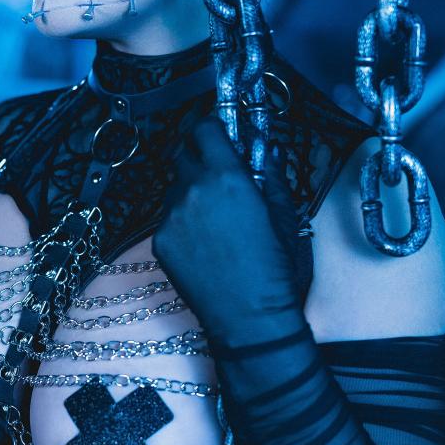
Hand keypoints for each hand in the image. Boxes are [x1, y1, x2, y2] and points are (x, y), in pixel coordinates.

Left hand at [153, 116, 307, 351]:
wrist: (250, 317)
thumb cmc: (275, 267)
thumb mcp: (285, 215)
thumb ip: (270, 174)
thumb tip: (267, 149)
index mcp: (227, 176)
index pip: (204, 128)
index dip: (212, 127)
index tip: (220, 133)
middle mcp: (193, 190)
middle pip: (182, 153)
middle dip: (198, 156)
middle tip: (215, 172)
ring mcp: (171, 216)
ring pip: (174, 188)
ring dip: (190, 192)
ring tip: (214, 218)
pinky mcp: (160, 242)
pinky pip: (168, 220)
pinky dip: (183, 223)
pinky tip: (204, 244)